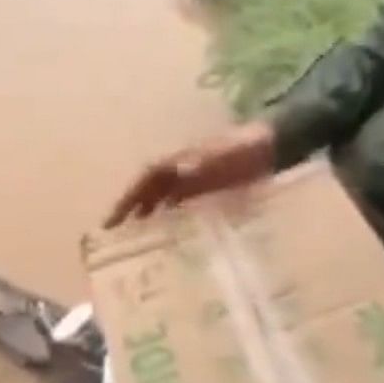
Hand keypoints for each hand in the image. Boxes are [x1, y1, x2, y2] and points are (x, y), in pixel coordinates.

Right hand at [103, 121, 276, 227]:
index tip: (110, 223)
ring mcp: (197, 176)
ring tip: (140, 236)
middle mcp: (183, 168)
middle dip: (133, 209)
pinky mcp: (213, 185)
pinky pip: (185, 200)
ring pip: (165, 195)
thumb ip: (195, 172)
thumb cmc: (244, 153)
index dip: (126, 201)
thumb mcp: (220, 163)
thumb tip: (169, 184)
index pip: (144, 182)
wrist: (273, 146)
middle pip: (150, 189)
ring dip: (151, 212)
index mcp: (179, 162)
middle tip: (117, 234)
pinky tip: (176, 229)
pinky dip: (174, 212)